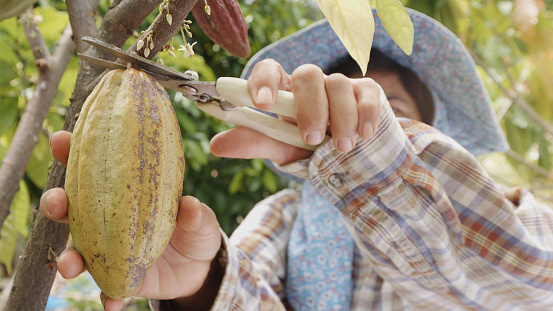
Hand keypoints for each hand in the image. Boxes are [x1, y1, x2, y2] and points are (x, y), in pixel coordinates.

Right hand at [41, 131, 222, 310]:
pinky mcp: (120, 279)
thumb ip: (196, 213)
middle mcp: (109, 221)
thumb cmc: (195, 228)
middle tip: (56, 203)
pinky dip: (108, 298)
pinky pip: (108, 290)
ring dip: (70, 258)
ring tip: (69, 266)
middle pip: (73, 209)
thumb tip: (190, 205)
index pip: (94, 170)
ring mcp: (111, 251)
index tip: (61, 139)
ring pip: (79, 251)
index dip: (73, 153)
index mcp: (125, 195)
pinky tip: (110, 303)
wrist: (200, 267)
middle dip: (57, 204)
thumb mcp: (202, 219)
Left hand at [210, 59, 381, 164]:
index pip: (270, 69)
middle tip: (311, 137)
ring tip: (342, 147)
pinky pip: (368, 94)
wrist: (348, 158)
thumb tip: (216, 145)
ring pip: (339, 84)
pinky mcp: (366, 92)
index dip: (264, 80)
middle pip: (308, 74)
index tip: (261, 103)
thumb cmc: (308, 149)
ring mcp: (339, 85)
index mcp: (284, 91)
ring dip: (341, 117)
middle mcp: (310, 84)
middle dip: (310, 106)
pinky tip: (365, 134)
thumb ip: (254, 143)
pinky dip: (366, 113)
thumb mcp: (280, 149)